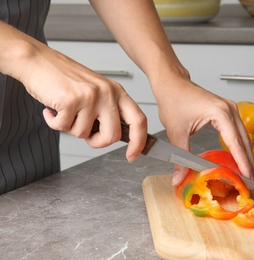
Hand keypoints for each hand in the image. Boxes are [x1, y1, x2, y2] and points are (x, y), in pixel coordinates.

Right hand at [16, 43, 147, 161]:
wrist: (37, 60)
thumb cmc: (64, 78)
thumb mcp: (95, 91)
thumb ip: (107, 111)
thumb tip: (113, 137)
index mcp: (116, 91)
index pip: (138, 120)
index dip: (138, 141)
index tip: (132, 155)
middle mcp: (107, 93)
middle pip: (112, 136)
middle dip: (96, 142)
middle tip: (85, 135)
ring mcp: (90, 96)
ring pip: (84, 134)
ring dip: (70, 127)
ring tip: (65, 110)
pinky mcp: (71, 100)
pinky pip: (63, 127)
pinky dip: (54, 122)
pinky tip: (52, 108)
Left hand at [154, 77, 253, 185]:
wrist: (172, 83)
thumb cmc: (174, 100)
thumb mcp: (176, 131)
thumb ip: (180, 157)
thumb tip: (179, 178)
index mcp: (220, 113)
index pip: (236, 142)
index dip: (243, 162)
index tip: (249, 178)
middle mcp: (230, 110)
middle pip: (245, 141)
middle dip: (250, 163)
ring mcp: (230, 110)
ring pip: (244, 137)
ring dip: (248, 156)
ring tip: (252, 176)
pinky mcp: (227, 112)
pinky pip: (238, 133)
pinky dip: (241, 148)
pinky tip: (242, 160)